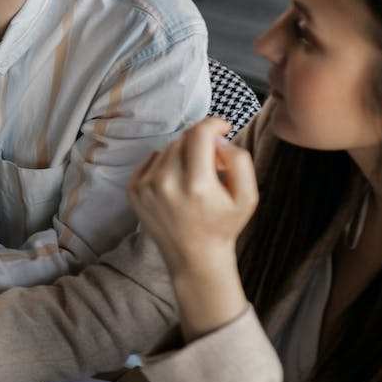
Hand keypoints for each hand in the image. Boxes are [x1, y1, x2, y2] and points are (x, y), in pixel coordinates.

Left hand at [129, 118, 256, 338]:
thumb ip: (239, 160)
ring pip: (167, 148)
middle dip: (202, 144)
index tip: (224, 127)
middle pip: (184, 140)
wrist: (194, 258)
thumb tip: (218, 139)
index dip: (214, 123)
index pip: (199, 133)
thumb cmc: (223, 225)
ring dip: (184, 154)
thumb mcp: (247, 197)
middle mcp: (166, 183)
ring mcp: (145, 187)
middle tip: (214, 163)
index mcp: (196, 185)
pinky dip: (165, 164)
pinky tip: (177, 182)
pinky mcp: (133, 190)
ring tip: (196, 176)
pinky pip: (152, 160)